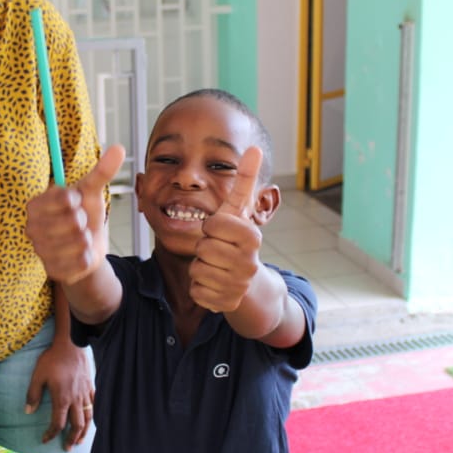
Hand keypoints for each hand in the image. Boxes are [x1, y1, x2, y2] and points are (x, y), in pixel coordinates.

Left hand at [24, 340, 94, 449]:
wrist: (71, 344)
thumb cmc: (53, 359)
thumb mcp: (38, 375)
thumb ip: (33, 394)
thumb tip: (28, 411)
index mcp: (62, 398)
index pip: (58, 423)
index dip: (51, 434)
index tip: (45, 439)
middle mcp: (75, 399)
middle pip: (76, 425)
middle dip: (72, 438)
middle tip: (67, 447)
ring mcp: (85, 393)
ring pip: (88, 418)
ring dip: (84, 431)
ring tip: (80, 440)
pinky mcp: (90, 386)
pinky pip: (94, 404)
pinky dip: (92, 415)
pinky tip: (90, 419)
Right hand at [25, 145, 124, 284]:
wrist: (85, 248)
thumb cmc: (83, 215)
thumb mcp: (91, 192)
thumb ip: (102, 171)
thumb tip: (119, 147)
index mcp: (36, 204)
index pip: (65, 199)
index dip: (78, 202)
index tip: (75, 204)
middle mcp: (31, 227)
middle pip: (74, 221)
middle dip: (84, 222)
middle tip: (79, 224)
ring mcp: (40, 250)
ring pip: (79, 242)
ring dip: (88, 240)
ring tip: (80, 238)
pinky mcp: (52, 271)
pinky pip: (81, 262)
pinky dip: (88, 257)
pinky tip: (81, 254)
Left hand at [189, 146, 263, 312]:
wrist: (246, 280)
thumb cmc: (235, 237)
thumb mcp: (238, 209)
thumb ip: (244, 180)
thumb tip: (255, 148)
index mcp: (251, 237)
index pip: (213, 225)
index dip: (211, 225)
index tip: (220, 229)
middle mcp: (249, 262)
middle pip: (203, 248)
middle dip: (204, 246)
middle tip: (217, 248)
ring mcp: (239, 285)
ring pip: (197, 270)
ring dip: (200, 267)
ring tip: (215, 265)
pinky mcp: (225, 304)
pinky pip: (197, 291)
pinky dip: (199, 288)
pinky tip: (213, 283)